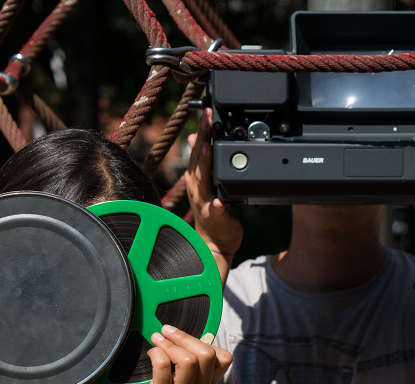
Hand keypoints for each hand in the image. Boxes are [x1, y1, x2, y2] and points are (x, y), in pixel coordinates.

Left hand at [111, 325, 232, 383]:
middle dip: (185, 337)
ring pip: (189, 360)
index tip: (184, 338)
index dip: (205, 342)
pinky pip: (163, 364)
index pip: (224, 359)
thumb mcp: (179, 377)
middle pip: (208, 355)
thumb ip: (188, 358)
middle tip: (166, 331)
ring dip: (169, 344)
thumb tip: (180, 330)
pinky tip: (150, 354)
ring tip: (156, 340)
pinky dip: (156, 352)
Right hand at [185, 108, 242, 256]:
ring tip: (207, 148)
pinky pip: (214, 210)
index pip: (197, 148)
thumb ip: (201, 160)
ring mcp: (204, 201)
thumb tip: (195, 137)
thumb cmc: (211, 212)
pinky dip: (216, 205)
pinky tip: (219, 201)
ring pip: (203, 180)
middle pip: (198, 158)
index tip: (207, 111)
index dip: (202, 129)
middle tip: (207, 118)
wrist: (213, 242)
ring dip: (204, 164)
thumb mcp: (205, 181)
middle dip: (203, 137)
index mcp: (196, 176)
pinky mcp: (213, 217)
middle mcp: (197, 186)